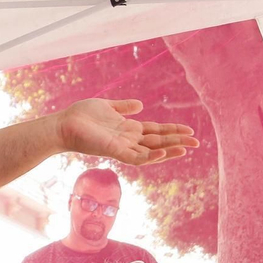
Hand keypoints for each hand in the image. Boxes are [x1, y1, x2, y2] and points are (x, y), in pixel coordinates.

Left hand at [57, 98, 196, 166]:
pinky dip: (150, 156)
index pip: (156, 131)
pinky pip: (136, 157)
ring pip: (151, 152)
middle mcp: (129, 140)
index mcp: (129, 129)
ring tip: (186, 149)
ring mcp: (123, 147)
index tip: (189, 130)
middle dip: (178, 142)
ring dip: (168, 151)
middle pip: (159, 141)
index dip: (172, 130)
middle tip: (198, 143)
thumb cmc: (82, 116)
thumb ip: (124, 107)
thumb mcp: (107, 107)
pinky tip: (162, 151)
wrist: (64, 124)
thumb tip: (140, 105)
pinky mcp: (115, 151)